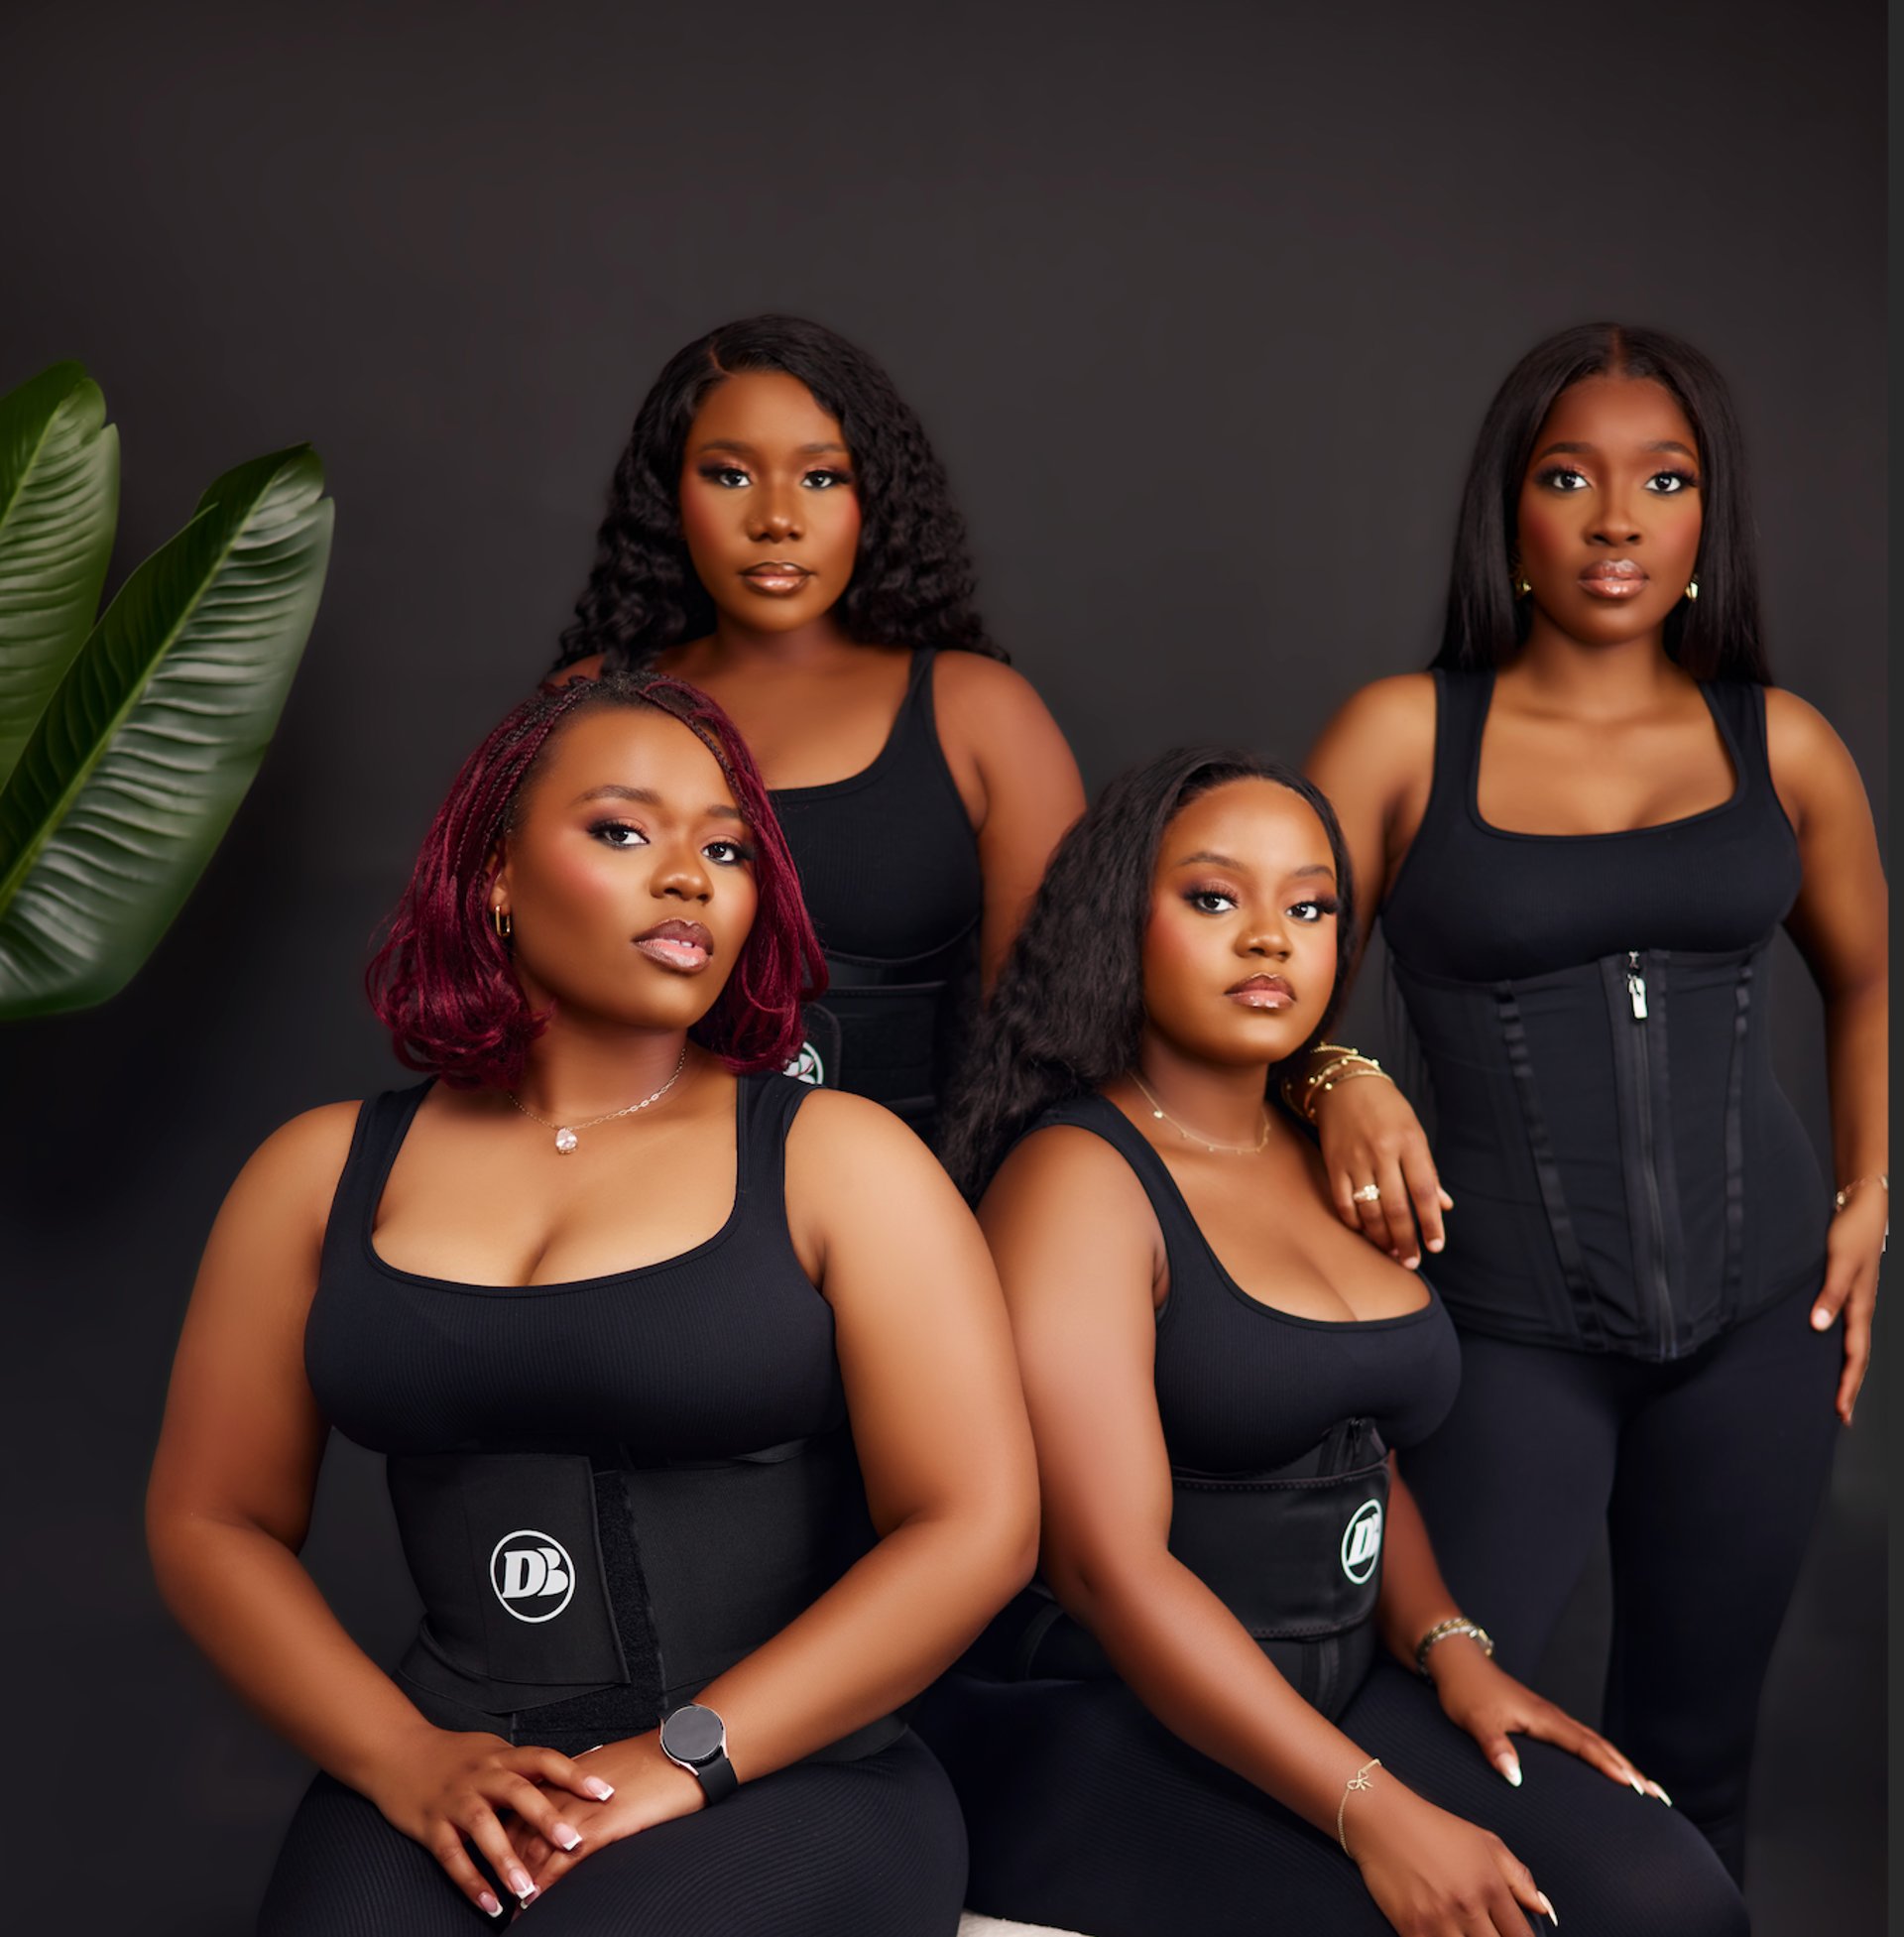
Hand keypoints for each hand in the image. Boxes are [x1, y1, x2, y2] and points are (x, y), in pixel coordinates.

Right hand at [357, 1723, 614, 1918]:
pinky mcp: (430, 1824)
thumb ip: (523, 1765)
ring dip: (506, 1860)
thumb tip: (572, 1770)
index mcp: (500, 1755)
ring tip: (528, 1890)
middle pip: (517, 1793)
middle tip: (573, 1843)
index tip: (605, 1792)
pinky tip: (490, 1904)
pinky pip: (451, 1856)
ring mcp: (455, 1800)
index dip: (574, 1774)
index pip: (544, 1759)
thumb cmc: (452, 1755)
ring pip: (483, 1828)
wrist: (396, 1751)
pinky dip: (471, 1882)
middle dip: (546, 1818)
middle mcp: (480, 1775)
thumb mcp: (491, 1750)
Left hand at [506, 1729, 703, 1897]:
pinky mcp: (600, 1826)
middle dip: (504, 1866)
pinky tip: (536, 1900)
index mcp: (565, 1775)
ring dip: (519, 1882)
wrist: (680, 1753)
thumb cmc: (651, 1759)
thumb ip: (580, 1783)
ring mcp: (580, 1809)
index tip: (498, 1860)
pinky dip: (544, 1884)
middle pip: (518, 1831)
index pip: (519, 1808)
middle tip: (495, 1892)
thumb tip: (571, 1798)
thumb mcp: (606, 1766)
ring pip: (533, 1850)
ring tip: (511, 1906)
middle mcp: (564, 1791)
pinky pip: (562, 1861)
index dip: (504, 1838)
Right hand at [1313, 1075, 1451, 1267]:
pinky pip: (1343, 1201)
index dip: (1431, 1222)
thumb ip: (1428, 1171)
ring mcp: (1356, 1159)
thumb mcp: (1415, 1133)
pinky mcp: (1334, 1163)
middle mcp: (1383, 1152)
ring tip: (1391, 1252)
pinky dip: (1354, 1222)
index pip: (1424, 1191)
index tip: (1435, 1246)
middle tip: (1411, 1261)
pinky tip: (1364, 1231)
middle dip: (1406, 1240)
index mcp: (1409, 1142)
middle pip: (1397, 1207)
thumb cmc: (1388, 1110)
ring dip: (1381, 1237)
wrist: (1345, 1085)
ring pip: (1369, 1209)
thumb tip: (1444, 1206)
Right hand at [1347, 1778, 1554, 1935]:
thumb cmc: (1433, 1827)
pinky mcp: (1411, 1929)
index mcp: (1490, 1885)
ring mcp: (1439, 1919)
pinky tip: (1446, 1935)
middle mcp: (1468, 1905)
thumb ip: (1518, 1877)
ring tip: (1466, 1935)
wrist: (1381, 1819)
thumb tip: (1544, 1909)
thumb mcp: (1483, 1841)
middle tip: (1485, 1934)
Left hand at [1426, 1637, 1668, 1803]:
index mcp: (1543, 1718)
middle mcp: (1552, 1717)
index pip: (1584, 1746)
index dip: (1610, 1767)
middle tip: (1659, 1797)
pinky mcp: (1542, 1720)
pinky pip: (1581, 1741)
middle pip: (1600, 1745)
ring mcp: (1550, 1717)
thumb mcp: (1475, 1721)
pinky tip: (1609, 1768)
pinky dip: (1602, 1756)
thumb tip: (1515, 1778)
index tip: (1637, 1788)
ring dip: (1621, 1764)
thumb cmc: (1465, 1690)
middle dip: (1630, 1771)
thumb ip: (1495, 1747)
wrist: (1455, 1661)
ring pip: (1594, 1743)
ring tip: (1648, 1789)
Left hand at [1810, 1187, 1885, 1423]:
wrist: (1862, 1205)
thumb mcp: (1839, 1263)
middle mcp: (1860, 1308)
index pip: (1856, 1356)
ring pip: (1854, 1344)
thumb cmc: (1851, 1232)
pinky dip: (1841, 1347)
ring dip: (1846, 1370)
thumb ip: (1829, 1294)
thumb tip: (1819, 1326)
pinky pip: (1848, 1328)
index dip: (1848, 1385)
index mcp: (1860, 1307)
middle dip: (1850, 1387)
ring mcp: (1856, 1301)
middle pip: (1858, 1357)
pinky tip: (1829, 1350)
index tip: (1841, 1411)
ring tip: (1838, 1393)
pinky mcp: (1849, 1290)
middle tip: (1841, 1415)